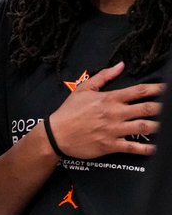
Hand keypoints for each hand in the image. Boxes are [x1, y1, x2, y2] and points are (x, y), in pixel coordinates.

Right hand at [47, 62, 162, 159]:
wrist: (55, 134)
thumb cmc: (68, 112)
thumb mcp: (83, 90)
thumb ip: (104, 76)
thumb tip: (120, 65)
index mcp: (109, 99)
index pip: (139, 91)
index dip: (157, 89)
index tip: (167, 89)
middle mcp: (114, 113)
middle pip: (147, 108)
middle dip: (163, 107)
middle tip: (171, 107)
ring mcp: (113, 130)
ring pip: (144, 127)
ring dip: (159, 126)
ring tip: (167, 125)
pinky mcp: (110, 145)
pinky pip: (133, 147)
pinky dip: (146, 149)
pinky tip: (156, 148)